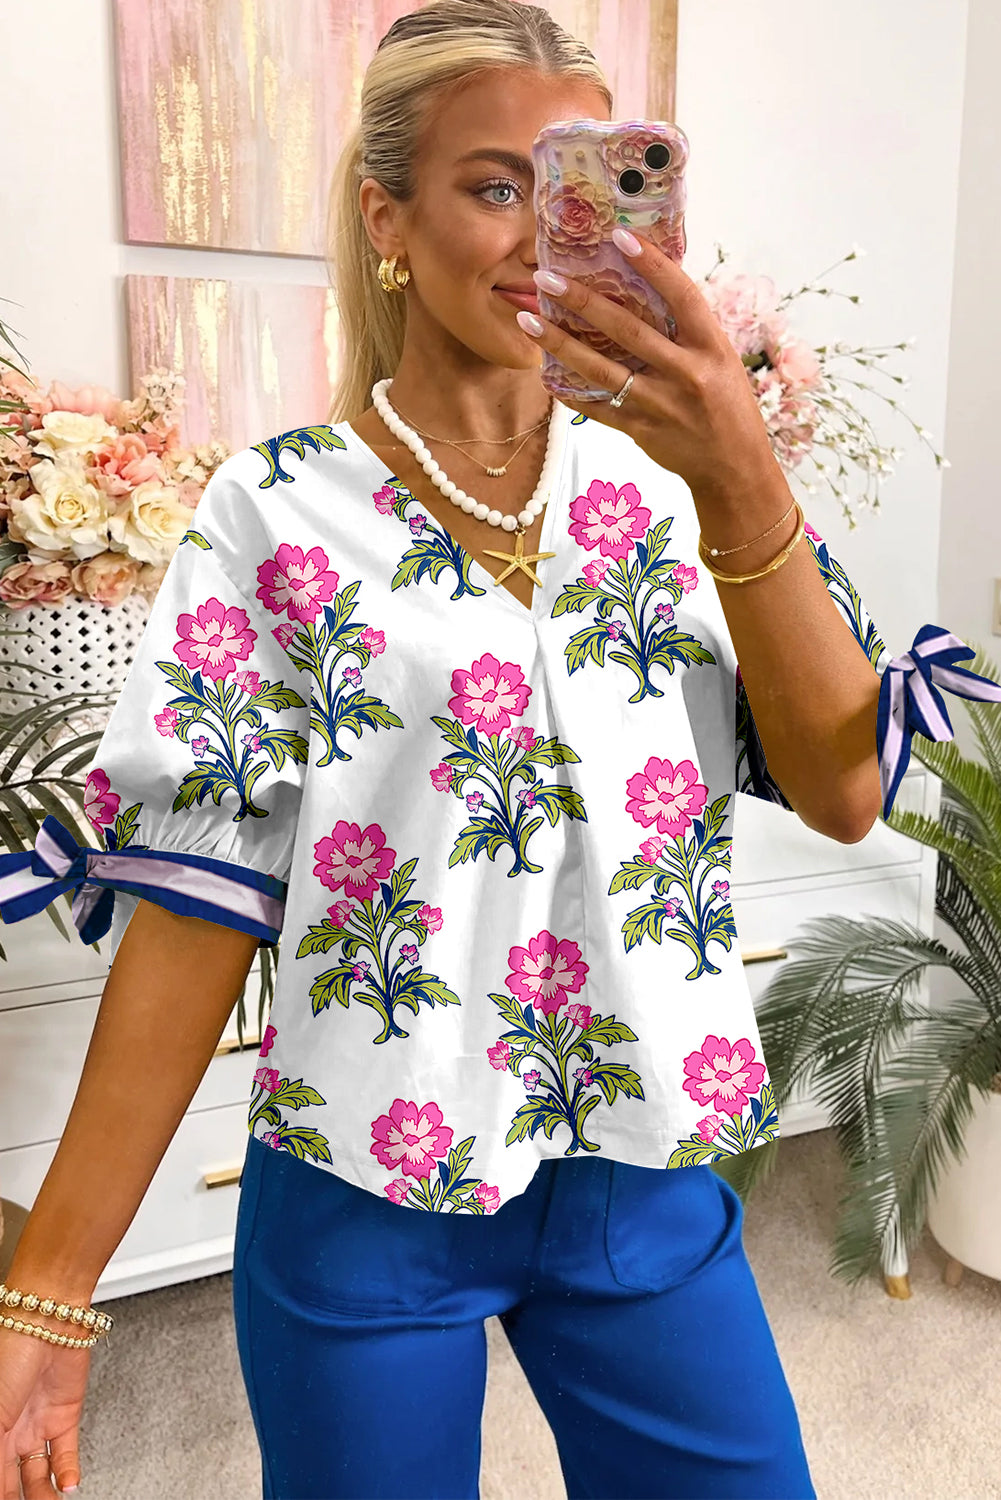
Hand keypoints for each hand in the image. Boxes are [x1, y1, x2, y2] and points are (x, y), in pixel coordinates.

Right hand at [1, 1327, 87, 1496]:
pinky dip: (68, 1474)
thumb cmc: (10, 1352)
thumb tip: (0, 1487)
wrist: (49, 1320)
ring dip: (44, 1496)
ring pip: (37, 1475)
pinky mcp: (63, 1415)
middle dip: (16, 1499)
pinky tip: (69, 1487)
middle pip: (10, 1481)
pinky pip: (64, 1453)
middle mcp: (8, 1430)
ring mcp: (36, 1424)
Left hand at [523, 229, 779, 503]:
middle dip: (583, 301)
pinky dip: (570, 391)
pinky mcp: (641, 430)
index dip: (653, 265)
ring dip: (560, 344)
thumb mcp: (720, 359)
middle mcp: (686, 373)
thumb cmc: (728, 405)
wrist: (734, 467)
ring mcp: (661, 404)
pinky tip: (545, 372)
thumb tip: (648, 288)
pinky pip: (597, 407)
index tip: (620, 236)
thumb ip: (687, 330)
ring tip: (528, 321)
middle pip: (628, 330)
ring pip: (602, 370)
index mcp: (712, 347)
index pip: (682, 296)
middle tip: (546, 278)